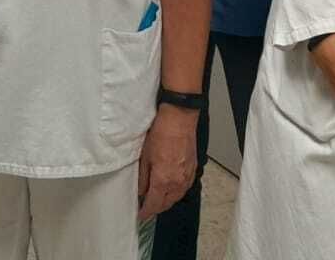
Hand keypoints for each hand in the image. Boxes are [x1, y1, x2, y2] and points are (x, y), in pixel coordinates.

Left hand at [137, 103, 197, 220]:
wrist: (179, 119)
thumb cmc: (161, 133)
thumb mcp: (144, 155)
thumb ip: (143, 177)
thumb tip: (141, 190)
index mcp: (163, 180)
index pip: (154, 204)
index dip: (146, 212)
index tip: (141, 215)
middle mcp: (177, 182)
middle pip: (166, 204)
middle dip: (156, 208)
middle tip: (147, 208)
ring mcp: (187, 177)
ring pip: (176, 197)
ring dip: (167, 201)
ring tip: (157, 199)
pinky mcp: (193, 170)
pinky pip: (184, 188)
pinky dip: (176, 192)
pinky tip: (171, 188)